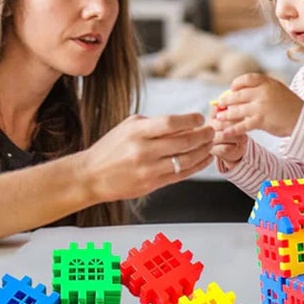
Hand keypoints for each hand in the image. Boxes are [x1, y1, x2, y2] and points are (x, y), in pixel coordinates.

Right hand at [81, 113, 213, 200]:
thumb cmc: (111, 147)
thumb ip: (154, 123)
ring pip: (186, 160)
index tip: (200, 119)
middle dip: (203, 135)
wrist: (91, 175)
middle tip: (212, 130)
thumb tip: (184, 123)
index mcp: (137, 132)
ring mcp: (149, 170)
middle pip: (183, 142)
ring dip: (203, 151)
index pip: (171, 123)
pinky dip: (197, 166)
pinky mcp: (152, 184)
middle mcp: (144, 151)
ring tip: (211, 143)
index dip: (191, 120)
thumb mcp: (129, 126)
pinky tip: (204, 158)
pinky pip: (181, 175)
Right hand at [208, 103, 246, 168]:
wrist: (234, 148)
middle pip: (221, 122)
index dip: (230, 112)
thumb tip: (239, 101)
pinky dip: (235, 146)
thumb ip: (236, 108)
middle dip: (235, 125)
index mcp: (213, 115)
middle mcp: (208, 126)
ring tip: (244, 137)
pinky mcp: (214, 151)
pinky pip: (225, 147)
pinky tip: (238, 145)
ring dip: (237, 136)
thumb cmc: (236, 128)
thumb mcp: (236, 116)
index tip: (240, 114)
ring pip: (224, 135)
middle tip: (245, 127)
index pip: (218, 109)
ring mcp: (209, 139)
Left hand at [215, 73, 303, 138]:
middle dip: (226, 100)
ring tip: (218, 117)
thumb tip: (240, 91)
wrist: (302, 119)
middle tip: (220, 104)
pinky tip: (224, 133)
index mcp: (267, 82)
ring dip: (225, 114)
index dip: (236, 83)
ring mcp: (261, 107)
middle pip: (238, 95)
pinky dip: (232, 130)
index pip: (246, 79)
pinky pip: (242, 125)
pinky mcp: (261, 121)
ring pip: (237, 110)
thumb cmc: (289, 104)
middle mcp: (263, 93)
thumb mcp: (277, 89)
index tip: (231, 89)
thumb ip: (262, 88)